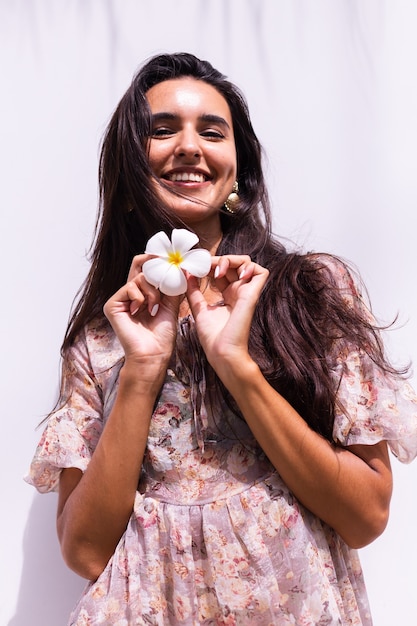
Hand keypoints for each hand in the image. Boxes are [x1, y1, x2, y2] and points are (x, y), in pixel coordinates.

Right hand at [103, 254, 179, 367]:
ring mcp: (121, 299)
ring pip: (139, 277)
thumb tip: (181, 269)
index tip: (170, 257)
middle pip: (138, 265)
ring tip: (154, 307)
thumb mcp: (171, 305)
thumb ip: (172, 287)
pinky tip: (142, 310)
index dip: (156, 261)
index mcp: (144, 294)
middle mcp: (131, 294)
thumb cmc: (162, 335)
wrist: (153, 353)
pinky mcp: (112, 305)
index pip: (147, 269)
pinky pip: (130, 287)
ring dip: (152, 291)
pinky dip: (141, 297)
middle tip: (164, 261)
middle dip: (152, 261)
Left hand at [186, 255, 268, 370]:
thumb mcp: (199, 309)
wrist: (222, 352)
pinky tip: (235, 275)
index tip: (196, 267)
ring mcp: (247, 292)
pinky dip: (249, 267)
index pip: (222, 270)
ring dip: (232, 260)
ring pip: (247, 263)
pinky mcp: (253, 295)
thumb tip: (187, 273)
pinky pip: (261, 272)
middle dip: (218, 260)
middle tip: (205, 266)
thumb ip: (194, 291)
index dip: (210, 264)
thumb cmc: (212, 338)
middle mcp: (238, 292)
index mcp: (227, 295)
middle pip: (233, 263)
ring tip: (218, 271)